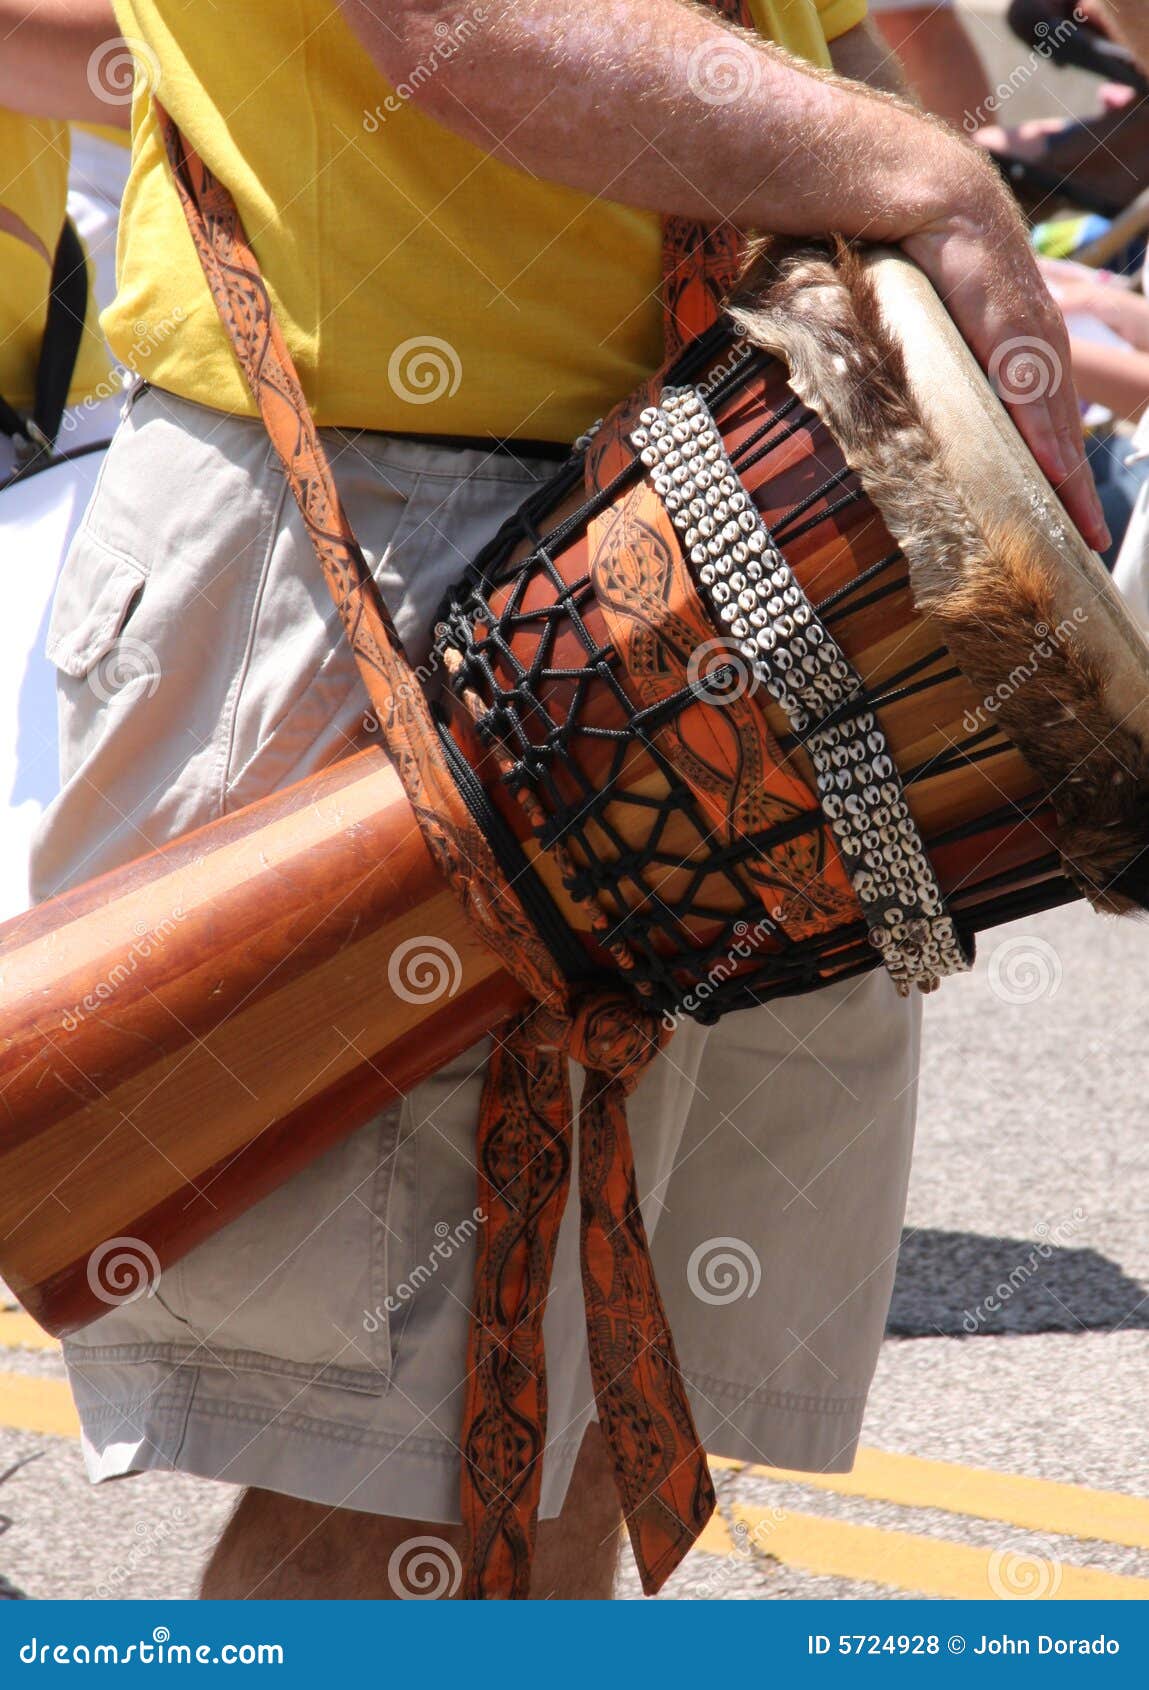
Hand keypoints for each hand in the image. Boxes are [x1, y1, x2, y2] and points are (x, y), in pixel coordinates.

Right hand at [901, 167, 1109, 551]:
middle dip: (1078, 492)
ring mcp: (1029, 341)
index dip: (1062, 473)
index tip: (1071, 520)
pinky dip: (1045, 439)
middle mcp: (1038, 348)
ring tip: (1081, 529)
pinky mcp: (1010, 331)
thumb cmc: (922, 257)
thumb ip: (940, 372)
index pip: (1049, 424)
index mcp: (1022, 351)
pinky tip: (1055, 476)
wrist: (925, 192)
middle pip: (1065, 435)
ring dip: (1071, 482)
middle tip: (1089, 543)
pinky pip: (1030, 398)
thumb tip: (914, 410)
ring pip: (1056, 425)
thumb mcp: (935, 330)